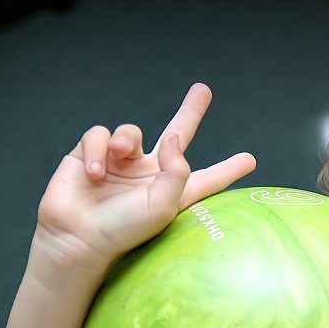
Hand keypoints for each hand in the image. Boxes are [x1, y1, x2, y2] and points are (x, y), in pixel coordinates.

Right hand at [34, 82, 256, 269]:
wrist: (78, 237)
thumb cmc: (124, 230)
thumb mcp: (162, 205)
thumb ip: (177, 169)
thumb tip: (174, 137)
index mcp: (173, 189)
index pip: (207, 177)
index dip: (227, 169)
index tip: (250, 160)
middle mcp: (150, 172)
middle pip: (176, 133)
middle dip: (190, 111)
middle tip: (203, 90)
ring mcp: (121, 162)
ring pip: (131, 131)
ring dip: (125, 139)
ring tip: (119, 155)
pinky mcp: (90, 154)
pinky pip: (98, 135)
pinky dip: (96, 150)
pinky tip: (93, 174)